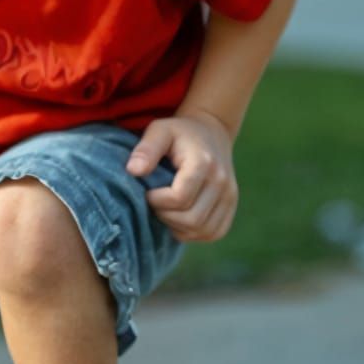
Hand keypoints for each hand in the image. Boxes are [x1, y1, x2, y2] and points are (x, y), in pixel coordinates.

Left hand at [124, 110, 237, 242]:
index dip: (157, 201)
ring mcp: (230, 196)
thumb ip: (146, 149)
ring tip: (166, 210)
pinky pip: (214, 233)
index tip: (147, 192)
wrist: (211, 132)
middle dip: (166, 216)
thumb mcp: (159, 130)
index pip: (179, 198)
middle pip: (192, 219)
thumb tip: (133, 171)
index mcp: (204, 163)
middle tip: (154, 203)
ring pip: (203, 231)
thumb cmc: (179, 132)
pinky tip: (180, 218)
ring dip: (179, 227)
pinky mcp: (231, 207)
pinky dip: (194, 233)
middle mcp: (222, 182)